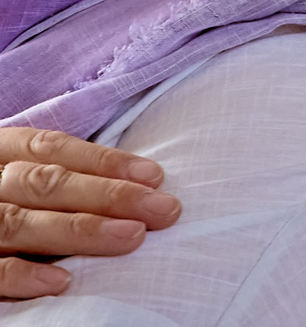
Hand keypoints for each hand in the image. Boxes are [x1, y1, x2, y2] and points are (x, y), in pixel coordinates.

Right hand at [0, 128, 180, 300]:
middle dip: (108, 195)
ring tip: (131, 238)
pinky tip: (61, 283)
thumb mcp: (17, 176)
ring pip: (20, 223)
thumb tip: (136, 186)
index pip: (50, 149)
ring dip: (79, 231)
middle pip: (45, 184)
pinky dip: (23, 276)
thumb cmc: (3, 201)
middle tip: (162, 210)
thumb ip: (58, 177)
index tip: (154, 176)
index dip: (103, 160)